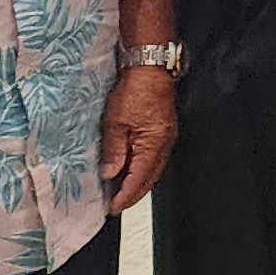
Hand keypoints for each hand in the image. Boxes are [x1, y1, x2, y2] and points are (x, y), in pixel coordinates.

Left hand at [99, 63, 176, 213]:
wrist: (149, 67)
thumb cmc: (136, 89)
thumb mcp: (115, 122)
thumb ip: (114, 150)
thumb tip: (110, 173)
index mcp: (153, 145)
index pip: (139, 180)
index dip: (125, 197)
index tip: (112, 208)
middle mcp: (164, 144)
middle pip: (149, 179)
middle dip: (132, 194)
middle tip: (114, 204)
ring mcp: (165, 138)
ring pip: (152, 170)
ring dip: (136, 182)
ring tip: (118, 190)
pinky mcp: (162, 130)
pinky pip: (153, 158)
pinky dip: (141, 168)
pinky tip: (129, 168)